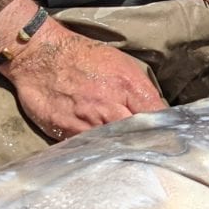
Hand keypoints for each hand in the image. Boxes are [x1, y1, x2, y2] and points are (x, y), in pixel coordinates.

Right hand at [0, 19, 166, 142]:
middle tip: (148, 150)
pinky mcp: (64, 131)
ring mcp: (86, 121)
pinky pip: (86, 148)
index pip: (156, 115)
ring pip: (112, 146)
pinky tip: (99, 153)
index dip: (165, 129)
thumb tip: (158, 112)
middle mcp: (108, 105)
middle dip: (144, 143)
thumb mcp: (121, 64)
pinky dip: (95, 152)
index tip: (169, 137)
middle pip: (136, 136)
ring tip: (125, 154)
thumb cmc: (83, 55)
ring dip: (120, 151)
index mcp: (128, 86)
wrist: (39, 54)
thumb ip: (140, 90)